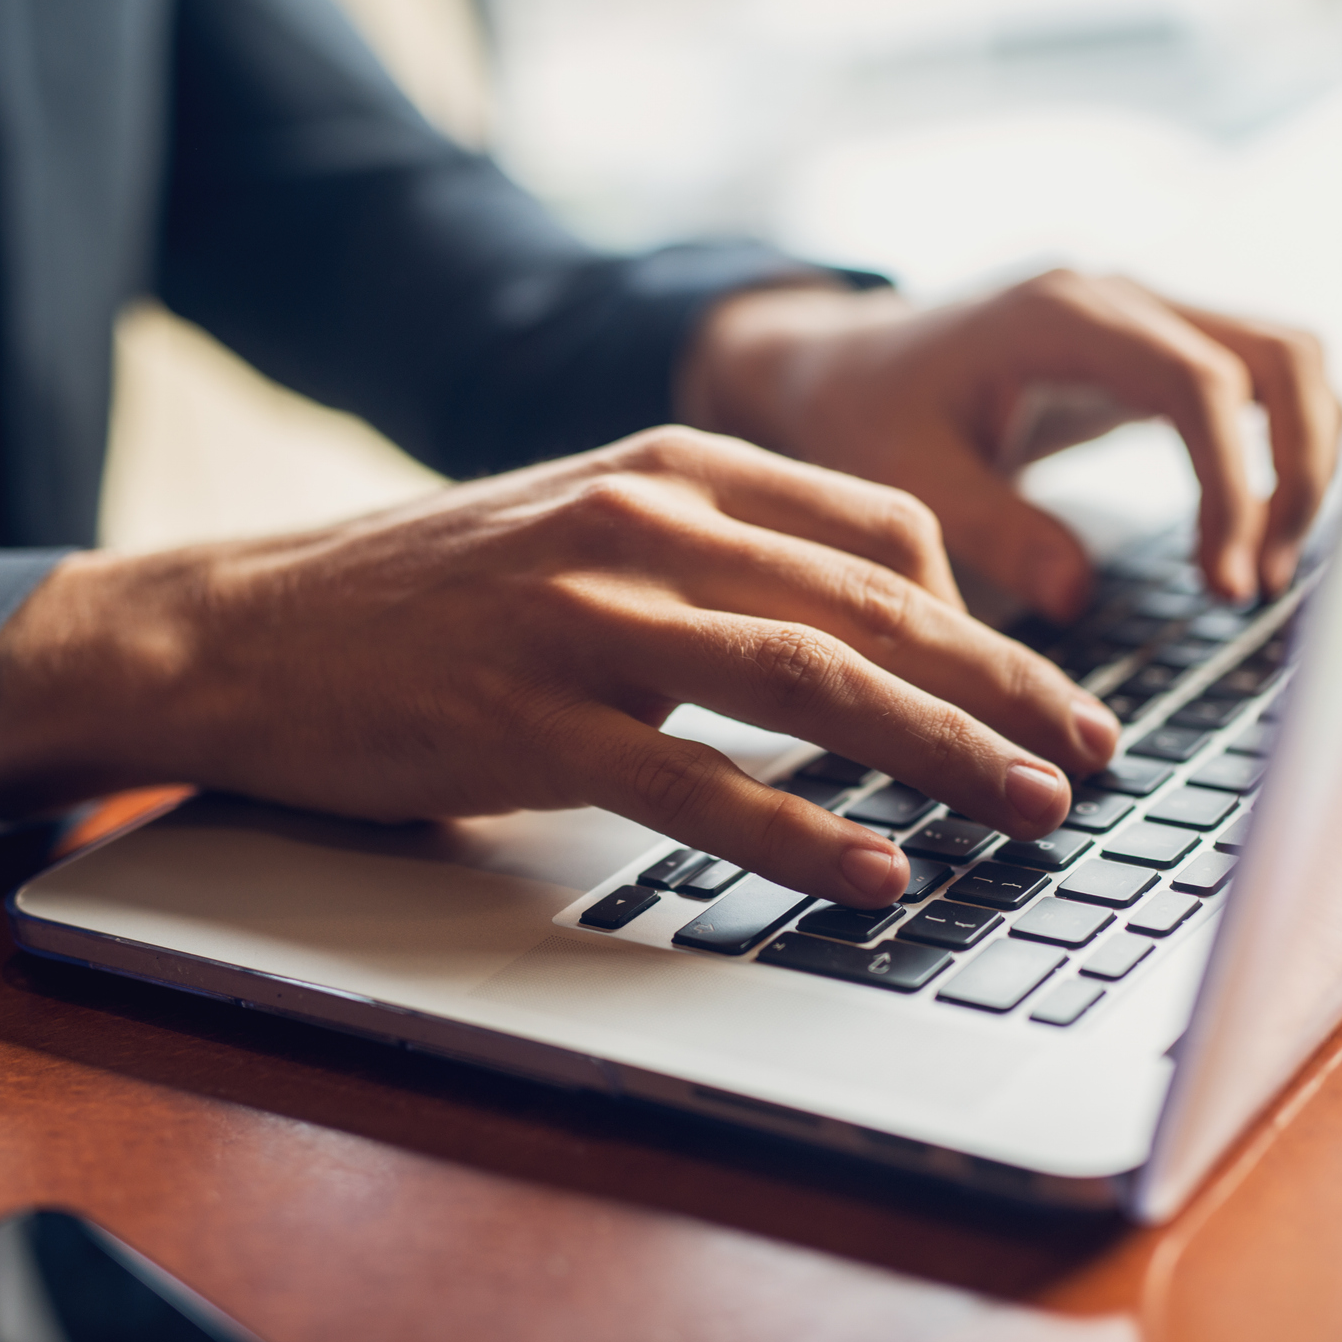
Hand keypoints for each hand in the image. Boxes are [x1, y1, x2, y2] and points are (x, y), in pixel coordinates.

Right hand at [0, 428, 1119, 908]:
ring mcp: (584, 618)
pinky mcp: (528, 720)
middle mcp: (642, 521)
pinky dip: (800, 834)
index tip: (1045, 687)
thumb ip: (714, 555)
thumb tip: (856, 628)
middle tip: (1095, 754)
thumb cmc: (430, 592)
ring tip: (1031, 812)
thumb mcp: (585, 527)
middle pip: (872, 608)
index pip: (880, 528)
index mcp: (671, 466)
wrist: (246, 628)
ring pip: (809, 683)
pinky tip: (875, 875)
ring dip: (940, 753)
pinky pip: (695, 782)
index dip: (983, 617)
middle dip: (1003, 687)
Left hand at [682, 270, 1341, 616]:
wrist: (843, 364)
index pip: (1199, 382)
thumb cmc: (865, 415)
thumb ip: (990, 529)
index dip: (1233, 483)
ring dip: (1304, 460)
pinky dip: (1283, 448)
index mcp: (1060, 314)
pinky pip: (1260, 379)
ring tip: (1259, 571)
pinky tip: (1251, 533)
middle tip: (1258, 584)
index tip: (1222, 582)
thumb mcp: (905, 477)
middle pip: (1279, 353)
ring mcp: (1147, 314)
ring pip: (1288, 359)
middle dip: (1298, 471)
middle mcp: (1121, 297)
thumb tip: (1075, 599)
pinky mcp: (1157, 349)